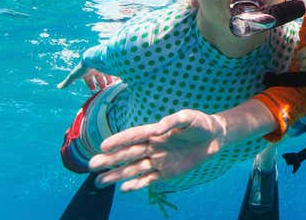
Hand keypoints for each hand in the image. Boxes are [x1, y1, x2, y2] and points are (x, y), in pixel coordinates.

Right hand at [57, 64, 119, 90]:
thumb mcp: (74, 75)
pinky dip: (117, 77)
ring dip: (110, 81)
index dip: (91, 84)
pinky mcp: (111, 65)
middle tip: (104, 90)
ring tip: (112, 88)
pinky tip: (119, 82)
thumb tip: (58, 87)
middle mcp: (96, 67)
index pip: (89, 78)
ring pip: (108, 75)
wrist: (94, 58)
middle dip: (102, 84)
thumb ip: (67, 82)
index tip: (93, 90)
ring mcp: (104, 66)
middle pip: (100, 77)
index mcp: (88, 70)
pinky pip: (115, 72)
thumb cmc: (84, 67)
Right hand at [89, 109, 225, 191]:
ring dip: (117, 175)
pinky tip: (123, 188)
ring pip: (133, 169)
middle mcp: (152, 146)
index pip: (133, 136)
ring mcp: (158, 160)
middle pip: (128, 154)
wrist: (214, 139)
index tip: (103, 146)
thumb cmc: (200, 124)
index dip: (119, 140)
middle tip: (92, 165)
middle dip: (110, 159)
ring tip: (99, 181)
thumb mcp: (188, 117)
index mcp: (154, 131)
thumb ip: (173, 120)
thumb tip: (157, 128)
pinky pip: (148, 180)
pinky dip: (136, 184)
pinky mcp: (166, 173)